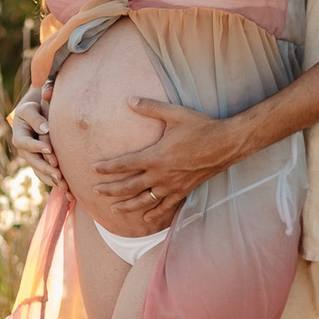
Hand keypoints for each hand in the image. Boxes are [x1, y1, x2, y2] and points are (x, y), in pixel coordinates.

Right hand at [11, 80, 66, 191]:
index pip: (26, 142)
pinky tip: (68, 191)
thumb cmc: (40, 101)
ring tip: (64, 186)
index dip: (37, 146)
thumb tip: (46, 116)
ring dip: (51, 179)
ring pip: (39, 170)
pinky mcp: (41, 162)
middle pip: (32, 160)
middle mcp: (23, 145)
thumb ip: (42, 106)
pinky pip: (46, 175)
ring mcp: (31, 156)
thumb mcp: (37, 101)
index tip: (49, 148)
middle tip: (58, 173)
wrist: (41, 108)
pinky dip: (56, 182)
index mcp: (19, 131)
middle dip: (45, 167)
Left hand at [92, 97, 240, 224]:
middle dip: (110, 189)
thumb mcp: (174, 113)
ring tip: (113, 209)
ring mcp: (172, 185)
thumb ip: (150, 107)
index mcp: (155, 156)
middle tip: (95, 192)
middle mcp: (160, 175)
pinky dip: (154, 213)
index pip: (124, 164)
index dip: (107, 167)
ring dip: (127, 205)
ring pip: (144, 200)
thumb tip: (129, 99)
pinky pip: (165, 206)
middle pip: (129, 186)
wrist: (226, 144)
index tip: (93, 168)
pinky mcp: (183, 191)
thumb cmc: (200, 127)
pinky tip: (146, 218)